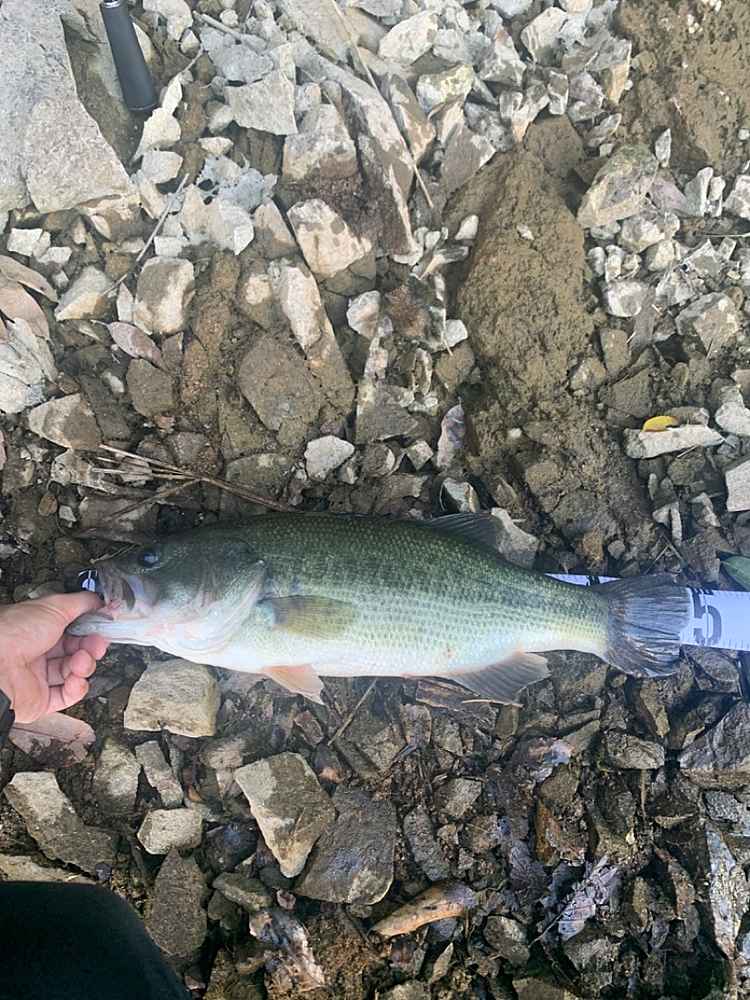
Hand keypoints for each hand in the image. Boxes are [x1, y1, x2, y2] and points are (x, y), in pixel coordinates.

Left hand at [0, 593, 108, 723]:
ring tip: (82, 660)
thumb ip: (82, 603)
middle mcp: (37, 651)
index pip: (72, 627)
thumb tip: (101, 602)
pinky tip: (77, 679)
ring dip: (85, 665)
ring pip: (74, 672)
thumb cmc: (12, 633)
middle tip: (96, 644)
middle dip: (91, 646)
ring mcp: (38, 676)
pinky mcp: (41, 700)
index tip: (102, 625)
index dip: (90, 627)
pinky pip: (68, 695)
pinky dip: (78, 687)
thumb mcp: (53, 606)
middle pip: (76, 649)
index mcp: (37, 627)